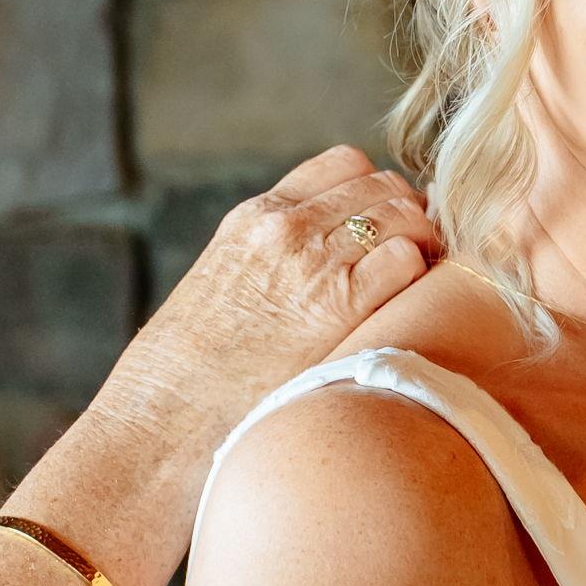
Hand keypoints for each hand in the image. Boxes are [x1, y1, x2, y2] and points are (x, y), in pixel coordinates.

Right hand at [116, 146, 440, 442]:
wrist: (161, 420)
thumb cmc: (182, 378)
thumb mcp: (218, 291)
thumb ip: (266, 267)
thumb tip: (308, 284)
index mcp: (253, 219)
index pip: (344, 166)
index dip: (376, 194)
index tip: (385, 229)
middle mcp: (288, 228)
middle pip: (385, 186)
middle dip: (409, 217)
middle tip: (417, 262)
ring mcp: (315, 262)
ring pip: (406, 215)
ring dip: (424, 246)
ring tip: (421, 291)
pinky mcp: (341, 305)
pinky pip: (408, 262)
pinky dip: (424, 278)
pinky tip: (415, 312)